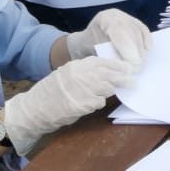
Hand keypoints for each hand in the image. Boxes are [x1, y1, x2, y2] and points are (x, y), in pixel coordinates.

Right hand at [3, 56, 136, 154]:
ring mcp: (82, 91)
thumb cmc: (52, 90)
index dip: (118, 65)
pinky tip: (92, 103)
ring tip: (112, 91)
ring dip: (111, 91)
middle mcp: (81, 76)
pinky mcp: (82, 105)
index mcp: (77, 65)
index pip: (104, 62)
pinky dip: (98, 103)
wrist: (35, 108)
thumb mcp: (68, 73)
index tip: (129, 67)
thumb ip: (85, 70)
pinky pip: (98, 103)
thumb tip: (108, 71)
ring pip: (107, 89)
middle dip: (123, 78)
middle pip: (110, 75)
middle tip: (134, 81)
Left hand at [64, 9, 150, 67]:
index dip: (127, 46)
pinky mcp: (133, 20)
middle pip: (130, 31)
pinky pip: (143, 30)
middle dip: (136, 50)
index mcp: (103, 19)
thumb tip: (122, 67)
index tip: (133, 62)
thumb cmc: (87, 48)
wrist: (87, 40)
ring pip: (138, 31)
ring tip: (141, 64)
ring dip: (141, 49)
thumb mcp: (92, 51)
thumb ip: (106, 57)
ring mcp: (125, 16)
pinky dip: (146, 40)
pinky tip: (148, 50)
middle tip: (139, 67)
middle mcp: (116, 14)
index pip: (118, 30)